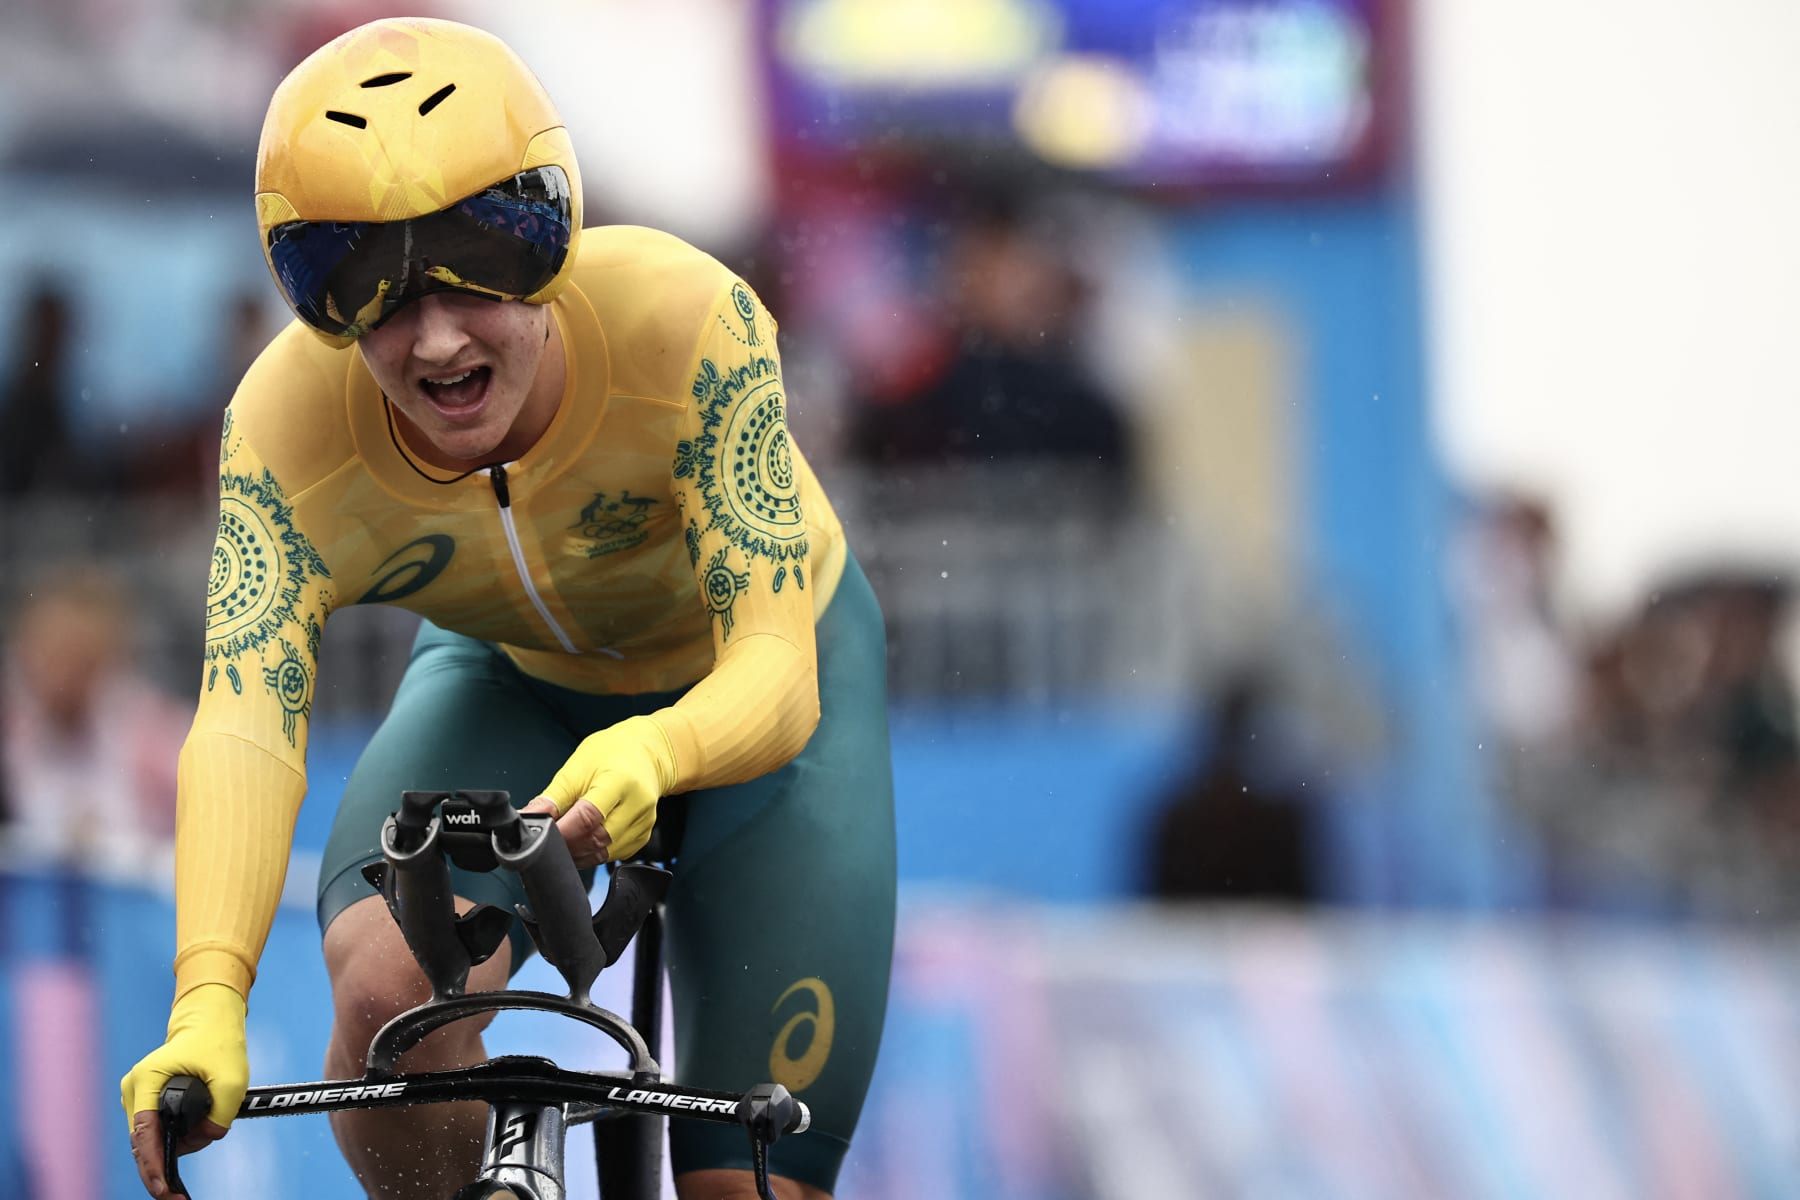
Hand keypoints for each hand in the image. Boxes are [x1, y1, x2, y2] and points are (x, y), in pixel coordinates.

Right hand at [121, 983, 246, 1197]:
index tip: (163, 1189)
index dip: (152, 1166)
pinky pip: (155, 1132)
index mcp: (147, 1080)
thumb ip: (221, 1114)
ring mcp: (138, 1096)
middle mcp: (135, 1090)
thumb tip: (206, 1139)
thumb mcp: (232, 1078)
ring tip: (197, 1148)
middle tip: (179, 1190)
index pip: (144, 1134)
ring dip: (172, 1151)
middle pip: (144, 1143)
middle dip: (162, 1166)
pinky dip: (171, 1142)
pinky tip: (186, 1148)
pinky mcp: (146, 1101)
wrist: (209, 1022)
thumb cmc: (218, 1043)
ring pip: (150, 1140)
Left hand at [529, 716, 673, 866]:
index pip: (587, 818)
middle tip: (549, 840)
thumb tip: (528, 818)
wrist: (645, 752)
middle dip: (568, 845)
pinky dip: (594, 852)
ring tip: (565, 839)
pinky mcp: (644, 834)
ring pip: (605, 852)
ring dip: (579, 852)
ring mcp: (644, 821)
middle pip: (597, 839)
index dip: (561, 832)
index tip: (542, 835)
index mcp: (619, 781)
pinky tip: (584, 840)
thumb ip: (551, 798)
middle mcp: (637, 803)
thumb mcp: (576, 768)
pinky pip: (614, 854)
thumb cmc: (610, 754)